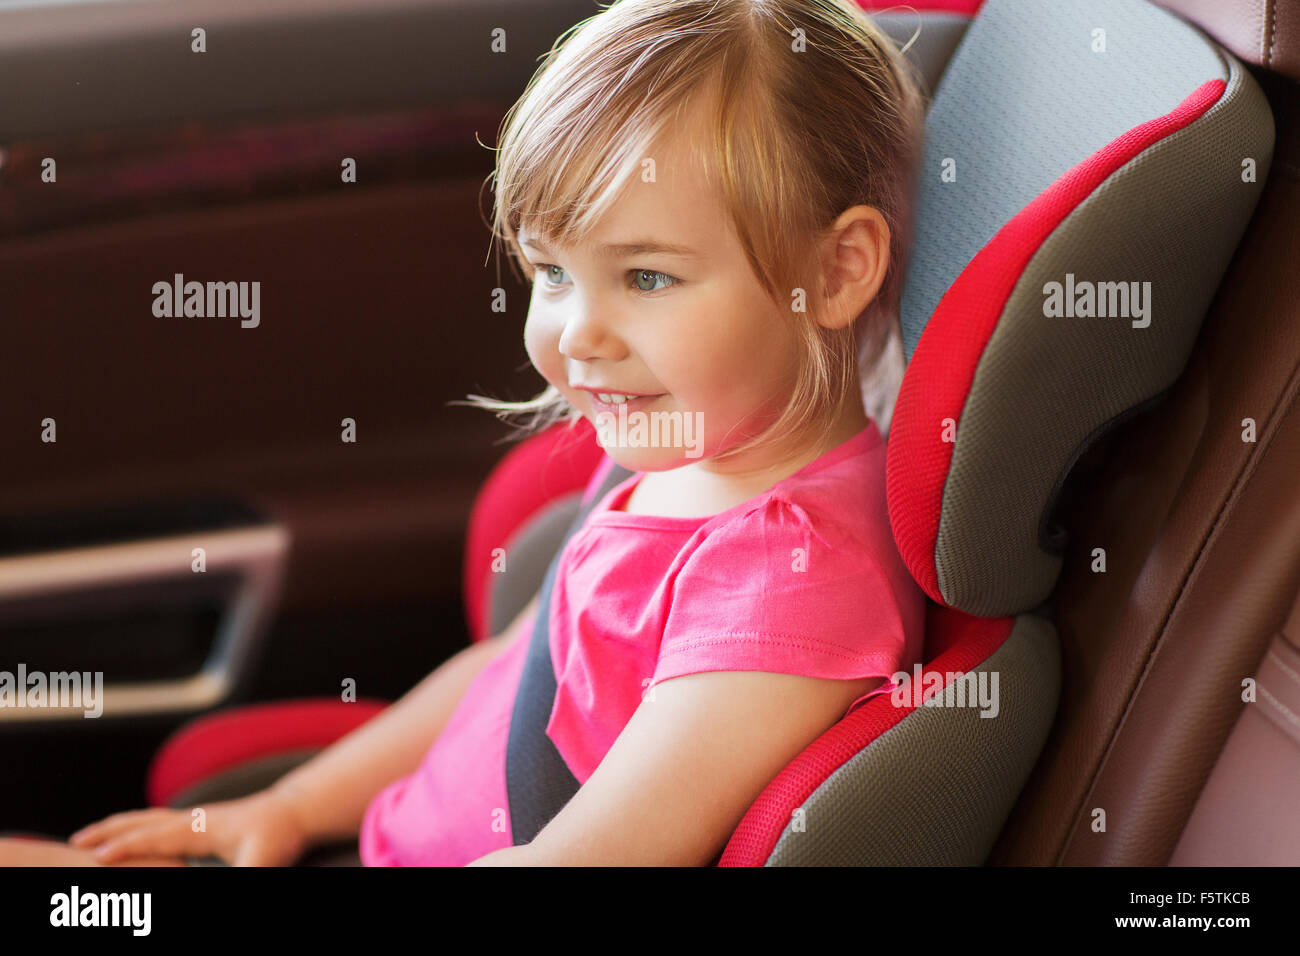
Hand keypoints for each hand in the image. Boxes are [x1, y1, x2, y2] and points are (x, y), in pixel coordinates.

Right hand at [69, 790, 308, 866]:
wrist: (295, 810)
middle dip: (109, 831)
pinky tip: (138, 834)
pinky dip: (139, 825)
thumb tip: (231, 884)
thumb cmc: (279, 834)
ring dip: (120, 824)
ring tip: (95, 835)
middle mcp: (192, 818)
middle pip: (142, 822)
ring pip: (148, 818)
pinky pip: (160, 822)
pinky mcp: (203, 821)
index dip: (126, 847)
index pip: (154, 837)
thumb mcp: (262, 859)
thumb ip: (241, 876)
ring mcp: (196, 817)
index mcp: (199, 827)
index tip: (94, 857)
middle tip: (76, 840)